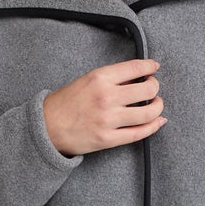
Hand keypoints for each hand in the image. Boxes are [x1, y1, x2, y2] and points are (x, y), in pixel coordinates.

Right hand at [43, 58, 166, 157]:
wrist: (47, 127)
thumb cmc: (65, 103)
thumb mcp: (86, 80)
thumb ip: (111, 78)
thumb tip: (137, 77)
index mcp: (100, 78)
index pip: (136, 67)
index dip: (150, 66)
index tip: (154, 67)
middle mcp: (107, 97)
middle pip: (148, 89)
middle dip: (155, 87)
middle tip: (153, 87)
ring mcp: (109, 120)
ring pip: (148, 112)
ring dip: (158, 107)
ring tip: (156, 104)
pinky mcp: (109, 139)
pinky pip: (139, 133)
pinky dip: (153, 126)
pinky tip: (158, 121)